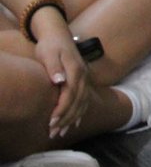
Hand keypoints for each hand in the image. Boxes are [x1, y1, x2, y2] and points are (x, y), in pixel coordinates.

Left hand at [31, 19, 89, 137]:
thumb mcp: (48, 54)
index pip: (70, 94)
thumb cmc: (50, 45)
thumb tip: (59, 81)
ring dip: (73, 118)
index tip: (51, 122)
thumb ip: (54, 67)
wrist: (57, 33)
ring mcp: (85, 78)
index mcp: (75, 70)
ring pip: (83, 102)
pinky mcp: (84, 79)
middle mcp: (83, 75)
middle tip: (54, 132)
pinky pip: (85, 99)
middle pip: (78, 101)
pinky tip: (76, 122)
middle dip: (66, 118)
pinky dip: (81, 112)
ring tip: (63, 131)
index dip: (61, 110)